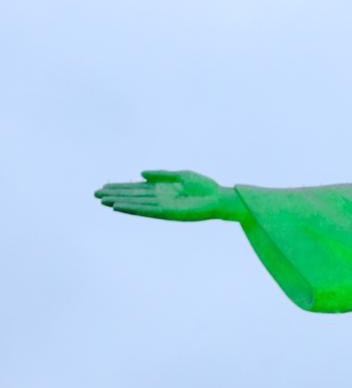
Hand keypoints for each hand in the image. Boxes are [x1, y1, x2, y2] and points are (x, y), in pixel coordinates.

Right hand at [95, 170, 245, 221]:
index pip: (136, 189)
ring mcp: (162, 206)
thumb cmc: (204, 187)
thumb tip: (141, 174)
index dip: (120, 188)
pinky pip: (146, 211)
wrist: (219, 198)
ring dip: (119, 202)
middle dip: (115, 195)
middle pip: (132, 196)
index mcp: (162, 189)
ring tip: (103, 201)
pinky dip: (133, 209)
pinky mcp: (168, 212)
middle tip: (95, 195)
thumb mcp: (181, 176)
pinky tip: (120, 207)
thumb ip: (161, 175)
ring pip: (136, 204)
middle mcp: (159, 198)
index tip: (104, 187)